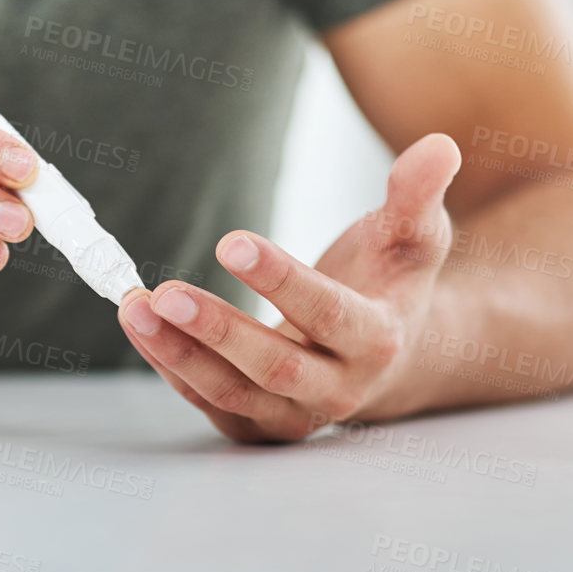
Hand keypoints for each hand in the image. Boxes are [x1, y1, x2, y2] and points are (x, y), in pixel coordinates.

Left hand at [117, 134, 462, 441]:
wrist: (391, 354)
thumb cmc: (391, 282)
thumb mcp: (413, 236)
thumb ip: (417, 194)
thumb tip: (438, 145)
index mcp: (378, 339)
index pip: (326, 313)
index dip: (278, 279)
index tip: (228, 240)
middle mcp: (339, 389)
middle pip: (273, 368)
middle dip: (216, 331)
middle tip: (163, 292)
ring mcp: (296, 415)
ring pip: (231, 393)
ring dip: (177, 354)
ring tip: (134, 309)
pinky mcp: (260, 425)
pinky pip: (210, 402)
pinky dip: (171, 369)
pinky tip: (142, 330)